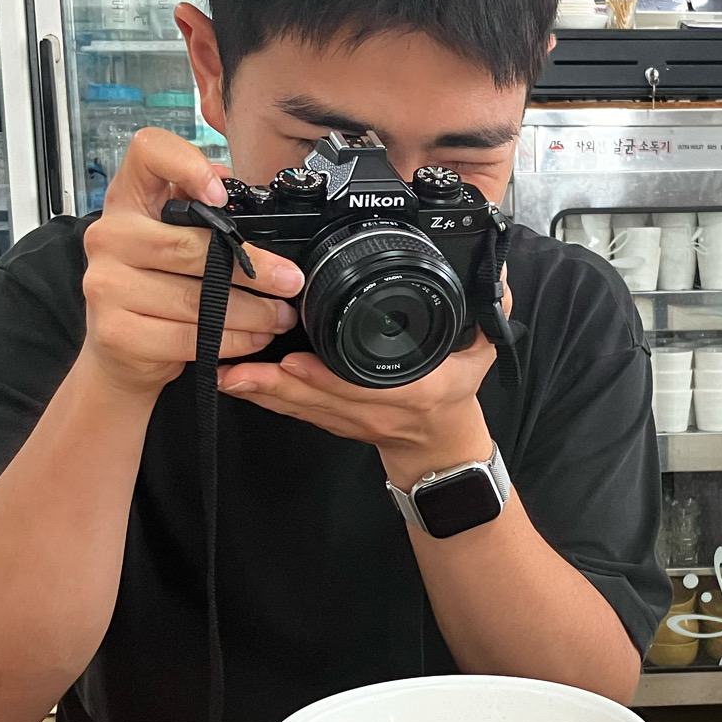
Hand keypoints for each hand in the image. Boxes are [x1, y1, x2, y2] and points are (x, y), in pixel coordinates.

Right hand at [80, 129, 302, 400]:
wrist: (119, 349)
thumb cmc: (152, 285)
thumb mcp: (169, 234)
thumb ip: (195, 206)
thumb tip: (227, 180)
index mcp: (127, 200)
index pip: (147, 152)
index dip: (186, 163)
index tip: (221, 194)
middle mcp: (109, 236)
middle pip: (188, 244)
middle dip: (252, 267)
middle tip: (289, 281)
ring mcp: (106, 285)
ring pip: (195, 300)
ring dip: (251, 312)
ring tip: (280, 315)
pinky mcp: (117, 332)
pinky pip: (188, 338)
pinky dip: (232, 341)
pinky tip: (255, 338)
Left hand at [218, 277, 511, 488]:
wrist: (440, 448)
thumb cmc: (454, 397)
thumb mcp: (480, 356)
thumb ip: (486, 316)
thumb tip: (497, 274)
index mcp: (411, 392)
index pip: (364, 386)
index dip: (325, 378)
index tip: (293, 362)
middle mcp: (373, 411)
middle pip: (316, 398)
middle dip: (272, 383)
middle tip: (234, 366)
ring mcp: (348, 420)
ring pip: (298, 407)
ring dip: (260, 391)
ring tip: (225, 372)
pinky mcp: (330, 422)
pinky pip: (294, 411)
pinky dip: (266, 397)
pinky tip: (237, 382)